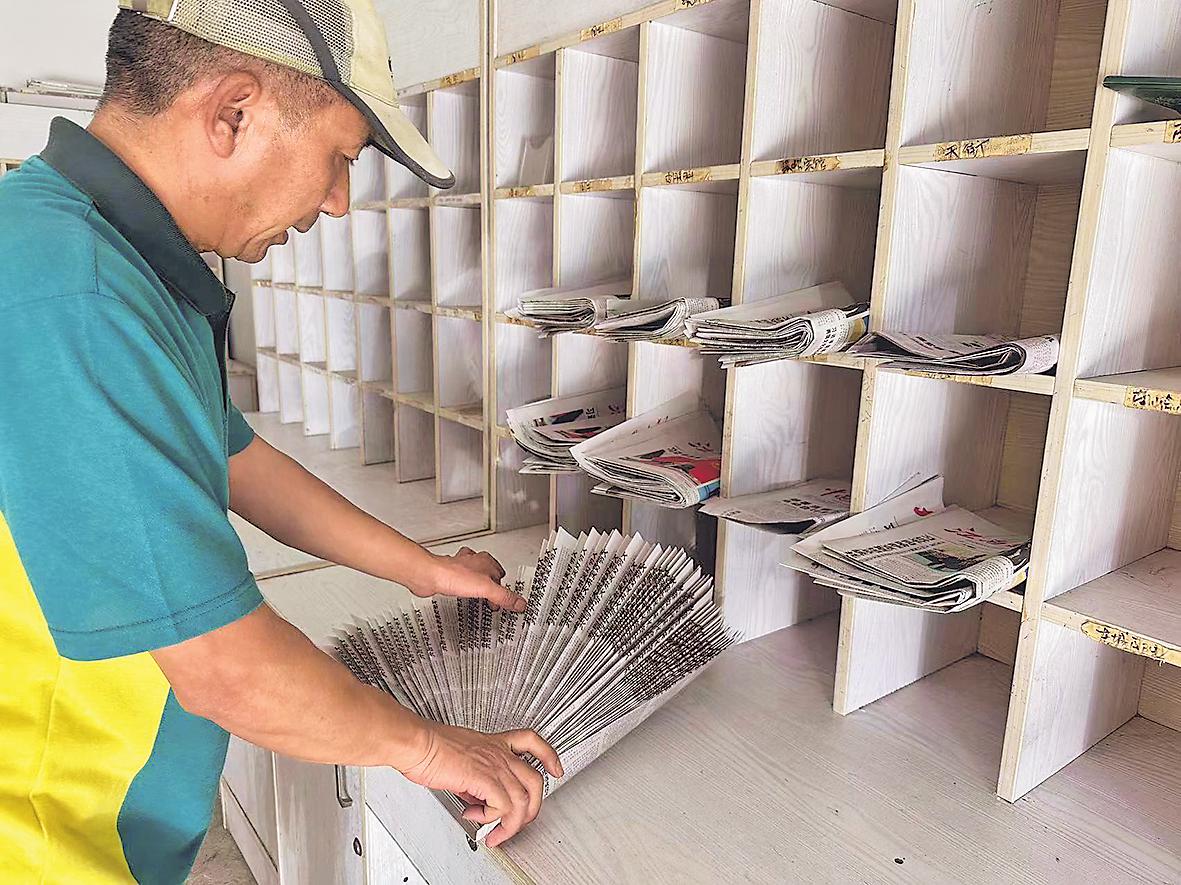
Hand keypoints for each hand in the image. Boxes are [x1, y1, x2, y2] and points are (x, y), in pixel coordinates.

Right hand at [400, 722, 563, 846]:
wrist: (417, 743)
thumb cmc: (430, 747)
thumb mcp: (462, 761)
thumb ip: (476, 780)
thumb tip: (478, 801)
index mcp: (494, 743)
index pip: (531, 741)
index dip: (549, 755)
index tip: (556, 769)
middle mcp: (498, 752)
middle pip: (536, 779)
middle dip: (532, 808)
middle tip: (518, 822)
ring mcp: (494, 763)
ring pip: (522, 798)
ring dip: (511, 822)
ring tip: (496, 832)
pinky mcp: (483, 776)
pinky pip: (502, 805)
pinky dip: (492, 818)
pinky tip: (476, 816)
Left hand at [412, 547, 526, 611]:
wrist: (429, 575)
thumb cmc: (453, 576)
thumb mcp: (486, 589)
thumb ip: (504, 597)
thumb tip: (520, 603)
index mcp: (485, 562)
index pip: (501, 574)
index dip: (504, 588)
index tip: (507, 600)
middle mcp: (473, 561)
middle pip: (488, 571)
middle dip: (492, 584)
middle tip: (494, 599)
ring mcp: (460, 566)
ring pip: (474, 572)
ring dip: (477, 582)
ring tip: (480, 593)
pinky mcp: (448, 574)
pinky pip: (459, 578)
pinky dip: (463, 585)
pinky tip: (460, 592)